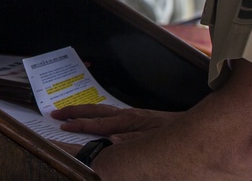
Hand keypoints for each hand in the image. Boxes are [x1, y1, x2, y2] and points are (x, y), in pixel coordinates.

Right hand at [51, 104, 176, 142]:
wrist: (196, 129)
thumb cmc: (176, 135)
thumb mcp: (154, 140)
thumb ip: (132, 141)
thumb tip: (110, 140)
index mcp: (128, 120)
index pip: (97, 122)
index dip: (79, 124)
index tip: (63, 126)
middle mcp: (127, 116)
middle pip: (95, 111)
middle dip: (74, 112)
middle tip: (55, 113)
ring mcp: (132, 116)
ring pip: (102, 110)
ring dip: (84, 111)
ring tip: (69, 112)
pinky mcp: (139, 118)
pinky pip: (111, 114)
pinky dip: (98, 114)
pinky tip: (97, 119)